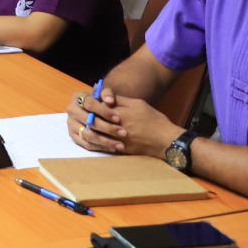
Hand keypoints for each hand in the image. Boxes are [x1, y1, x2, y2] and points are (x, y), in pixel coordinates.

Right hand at [66, 89, 124, 152]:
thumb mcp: (102, 94)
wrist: (90, 111)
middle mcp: (71, 111)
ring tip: (120, 144)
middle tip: (123, 133)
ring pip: (89, 135)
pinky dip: (100, 147)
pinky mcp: (73, 137)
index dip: (104, 112)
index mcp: (77, 97)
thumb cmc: (99, 101)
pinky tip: (113, 148)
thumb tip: (110, 101)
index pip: (90, 104)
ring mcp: (71, 125)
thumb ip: (107, 94)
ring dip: (106, 141)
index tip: (118, 118)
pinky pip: (87, 144)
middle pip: (89, 122)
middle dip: (108, 128)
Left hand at [67, 89, 182, 157]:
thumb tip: (106, 98)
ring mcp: (117, 140)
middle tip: (81, 114)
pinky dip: (95, 143)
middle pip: (94, 121)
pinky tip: (92, 139)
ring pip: (96, 135)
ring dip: (88, 131)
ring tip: (84, 126)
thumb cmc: (153, 119)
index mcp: (119, 113)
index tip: (87, 102)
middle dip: (86, 118)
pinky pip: (102, 147)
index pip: (97, 107)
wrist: (166, 140)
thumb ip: (120, 100)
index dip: (90, 104)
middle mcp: (116, 127)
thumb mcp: (137, 103)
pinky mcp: (120, 150)